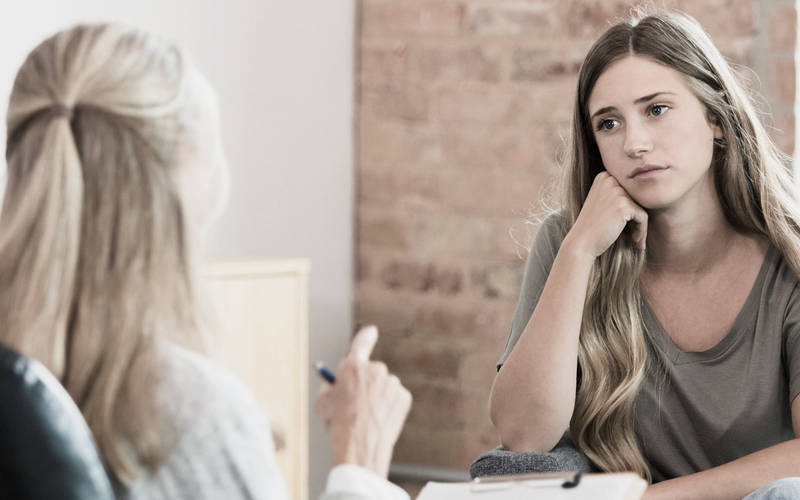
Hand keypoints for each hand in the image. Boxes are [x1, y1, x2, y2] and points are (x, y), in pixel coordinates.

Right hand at [314, 325, 412, 477]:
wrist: (360, 446)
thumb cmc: (337, 424)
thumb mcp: (322, 402)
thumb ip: (329, 386)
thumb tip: (335, 382)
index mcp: (352, 365)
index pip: (362, 341)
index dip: (366, 336)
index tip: (371, 331)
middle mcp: (375, 369)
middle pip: (371, 370)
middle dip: (366, 382)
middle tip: (358, 400)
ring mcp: (392, 382)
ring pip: (384, 386)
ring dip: (378, 395)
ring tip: (367, 416)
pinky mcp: (404, 396)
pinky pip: (395, 398)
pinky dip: (389, 406)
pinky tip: (380, 420)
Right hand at [566, 171, 647, 257]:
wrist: (581, 243)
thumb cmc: (591, 227)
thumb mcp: (601, 202)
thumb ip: (616, 194)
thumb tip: (645, 192)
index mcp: (604, 177)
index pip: (629, 190)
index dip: (631, 208)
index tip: (628, 225)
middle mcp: (610, 180)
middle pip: (637, 198)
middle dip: (637, 218)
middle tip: (635, 235)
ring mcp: (616, 192)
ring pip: (642, 208)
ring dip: (641, 226)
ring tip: (635, 240)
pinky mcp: (624, 205)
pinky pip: (643, 217)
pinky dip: (642, 231)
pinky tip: (634, 241)